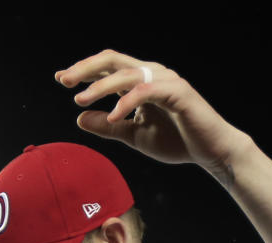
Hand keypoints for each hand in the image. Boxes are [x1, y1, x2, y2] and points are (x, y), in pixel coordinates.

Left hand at [55, 49, 249, 177]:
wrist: (210, 152)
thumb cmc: (176, 141)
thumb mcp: (134, 135)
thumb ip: (108, 126)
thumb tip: (79, 118)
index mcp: (141, 81)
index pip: (108, 67)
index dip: (84, 70)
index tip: (61, 78)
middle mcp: (152, 74)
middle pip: (114, 60)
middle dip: (87, 68)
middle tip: (64, 80)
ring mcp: (165, 80)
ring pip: (128, 74)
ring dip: (101, 86)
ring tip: (80, 100)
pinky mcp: (178, 92)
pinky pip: (146, 92)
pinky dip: (127, 103)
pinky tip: (113, 117)